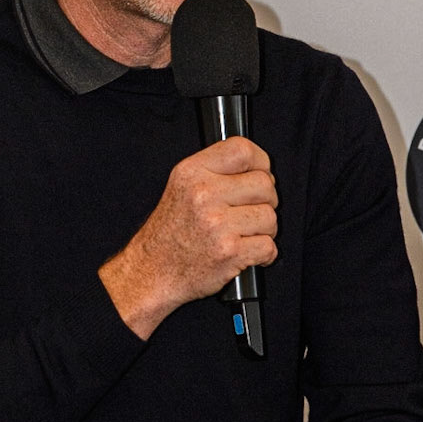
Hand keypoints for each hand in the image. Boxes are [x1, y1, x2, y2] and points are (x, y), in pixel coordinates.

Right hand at [99, 137, 276, 338]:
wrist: (152, 271)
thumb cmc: (169, 233)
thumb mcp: (181, 187)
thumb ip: (215, 171)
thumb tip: (257, 168)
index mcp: (191, 173)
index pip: (243, 150)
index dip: (261, 162)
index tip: (260, 173)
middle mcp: (203, 194)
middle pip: (264, 184)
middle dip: (265, 201)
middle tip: (250, 212)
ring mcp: (217, 223)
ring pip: (270, 217)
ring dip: (264, 230)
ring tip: (243, 234)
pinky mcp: (229, 251)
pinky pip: (269, 246)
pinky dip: (263, 255)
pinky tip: (246, 252)